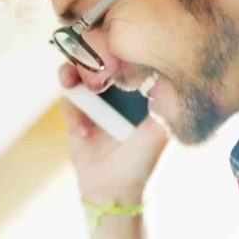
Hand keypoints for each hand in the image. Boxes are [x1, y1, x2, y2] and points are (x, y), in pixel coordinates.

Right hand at [58, 63, 168, 204]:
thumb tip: (169, 76)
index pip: (131, 60)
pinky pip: (69, 102)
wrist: (112, 193)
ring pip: (80, 76)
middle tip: (83, 55)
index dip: (120, 49)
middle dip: (88, 55)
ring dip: (71, 74)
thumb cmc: (141, 165)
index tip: (113, 44)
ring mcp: (98, 103)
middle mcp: (120, 94)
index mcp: (143, 93)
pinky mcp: (78, 117)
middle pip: (101, 62)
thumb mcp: (158, 136)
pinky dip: (72, 111)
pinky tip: (83, 131)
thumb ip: (165, 108)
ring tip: (69, 80)